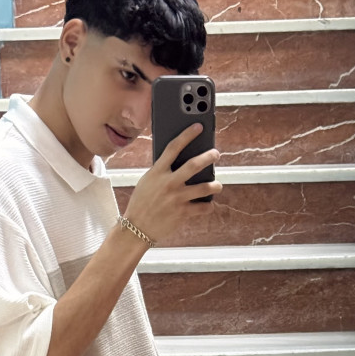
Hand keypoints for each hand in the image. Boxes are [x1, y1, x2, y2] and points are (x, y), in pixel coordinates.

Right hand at [123, 124, 221, 245]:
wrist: (136, 228)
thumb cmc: (141, 203)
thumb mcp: (147, 182)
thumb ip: (161, 171)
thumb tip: (178, 162)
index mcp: (157, 172)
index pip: (173, 147)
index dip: (187, 135)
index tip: (198, 127)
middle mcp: (168, 183)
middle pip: (193, 165)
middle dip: (208, 157)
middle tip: (216, 154)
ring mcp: (176, 198)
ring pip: (204, 187)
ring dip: (215, 185)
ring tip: (217, 185)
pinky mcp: (182, 213)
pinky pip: (203, 208)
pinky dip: (208, 206)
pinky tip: (208, 205)